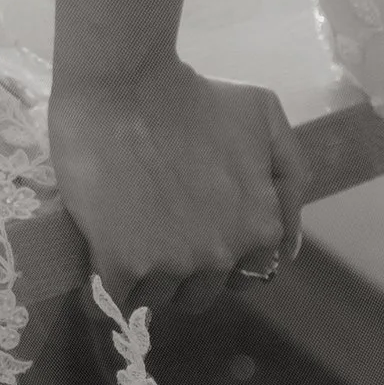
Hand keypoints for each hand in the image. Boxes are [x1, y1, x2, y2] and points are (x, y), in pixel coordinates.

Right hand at [49, 55, 307, 319]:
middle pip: (197, 293)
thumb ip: (289, 181)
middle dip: (179, 271)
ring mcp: (171, 262)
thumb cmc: (195, 93)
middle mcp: (221, 254)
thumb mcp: (266, 119)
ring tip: (122, 237)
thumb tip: (288, 249)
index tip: (191, 232)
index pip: (242, 278)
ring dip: (139, 278)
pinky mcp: (122, 262)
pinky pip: (111, 300)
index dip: (215, 257)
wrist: (125, 83)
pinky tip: (94, 265)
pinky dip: (101, 292)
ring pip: (155, 297)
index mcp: (259, 228)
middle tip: (153, 230)